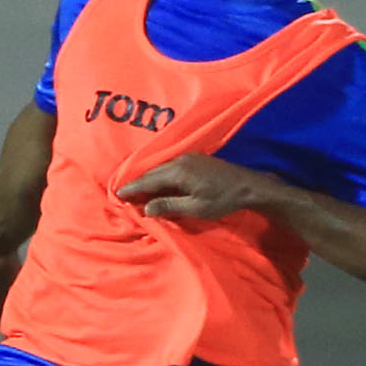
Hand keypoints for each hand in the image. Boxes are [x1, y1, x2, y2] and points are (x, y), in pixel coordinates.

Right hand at [119, 155, 274, 220]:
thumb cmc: (223, 200)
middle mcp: (181, 160)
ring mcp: (189, 157)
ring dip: (149, 179)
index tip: (117, 194)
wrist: (249, 186)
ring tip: (138, 191)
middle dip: (138, 183)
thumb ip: (169, 206)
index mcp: (178, 171)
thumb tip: (146, 208)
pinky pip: (171, 166)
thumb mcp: (196, 208)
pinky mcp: (196, 159)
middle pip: (152, 172)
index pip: (148, 180)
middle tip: (123, 194)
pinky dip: (161, 176)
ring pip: (161, 168)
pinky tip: (159, 184)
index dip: (132, 188)